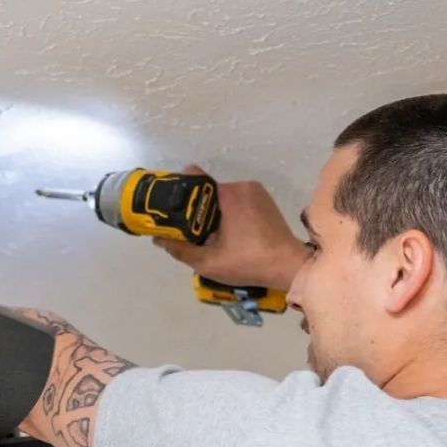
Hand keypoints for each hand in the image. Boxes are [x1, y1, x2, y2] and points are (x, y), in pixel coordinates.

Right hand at [153, 166, 308, 290]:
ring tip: (212, 237)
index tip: (173, 210)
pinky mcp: (265, 200)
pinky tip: (230, 235)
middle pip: (208, 192)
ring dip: (214, 214)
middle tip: (191, 232)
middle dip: (197, 210)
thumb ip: (180, 249)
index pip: (195, 179)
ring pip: (223, 198)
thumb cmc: (248, 263)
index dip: (180, 194)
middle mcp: (242, 186)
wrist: (288, 266)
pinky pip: (238, 202)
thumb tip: (158, 238)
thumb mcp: (208, 262)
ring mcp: (256, 192)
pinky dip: (229, 215)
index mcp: (227, 194)